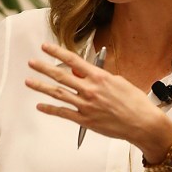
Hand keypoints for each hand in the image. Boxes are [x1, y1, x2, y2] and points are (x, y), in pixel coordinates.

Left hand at [25, 43, 171, 157]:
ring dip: (41, 86)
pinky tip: (40, 106)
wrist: (143, 123)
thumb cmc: (134, 103)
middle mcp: (90, 90)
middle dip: (44, 68)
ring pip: (58, 93)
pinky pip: (62, 113)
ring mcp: (86, 105)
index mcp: (100, 77)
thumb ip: (99, 77)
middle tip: (32, 63)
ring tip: (29, 81)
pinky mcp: (84, 120)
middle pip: (61, 76)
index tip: (45, 47)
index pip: (73, 61)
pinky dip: (49, 109)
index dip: (57, 52)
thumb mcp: (118, 82)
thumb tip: (83, 73)